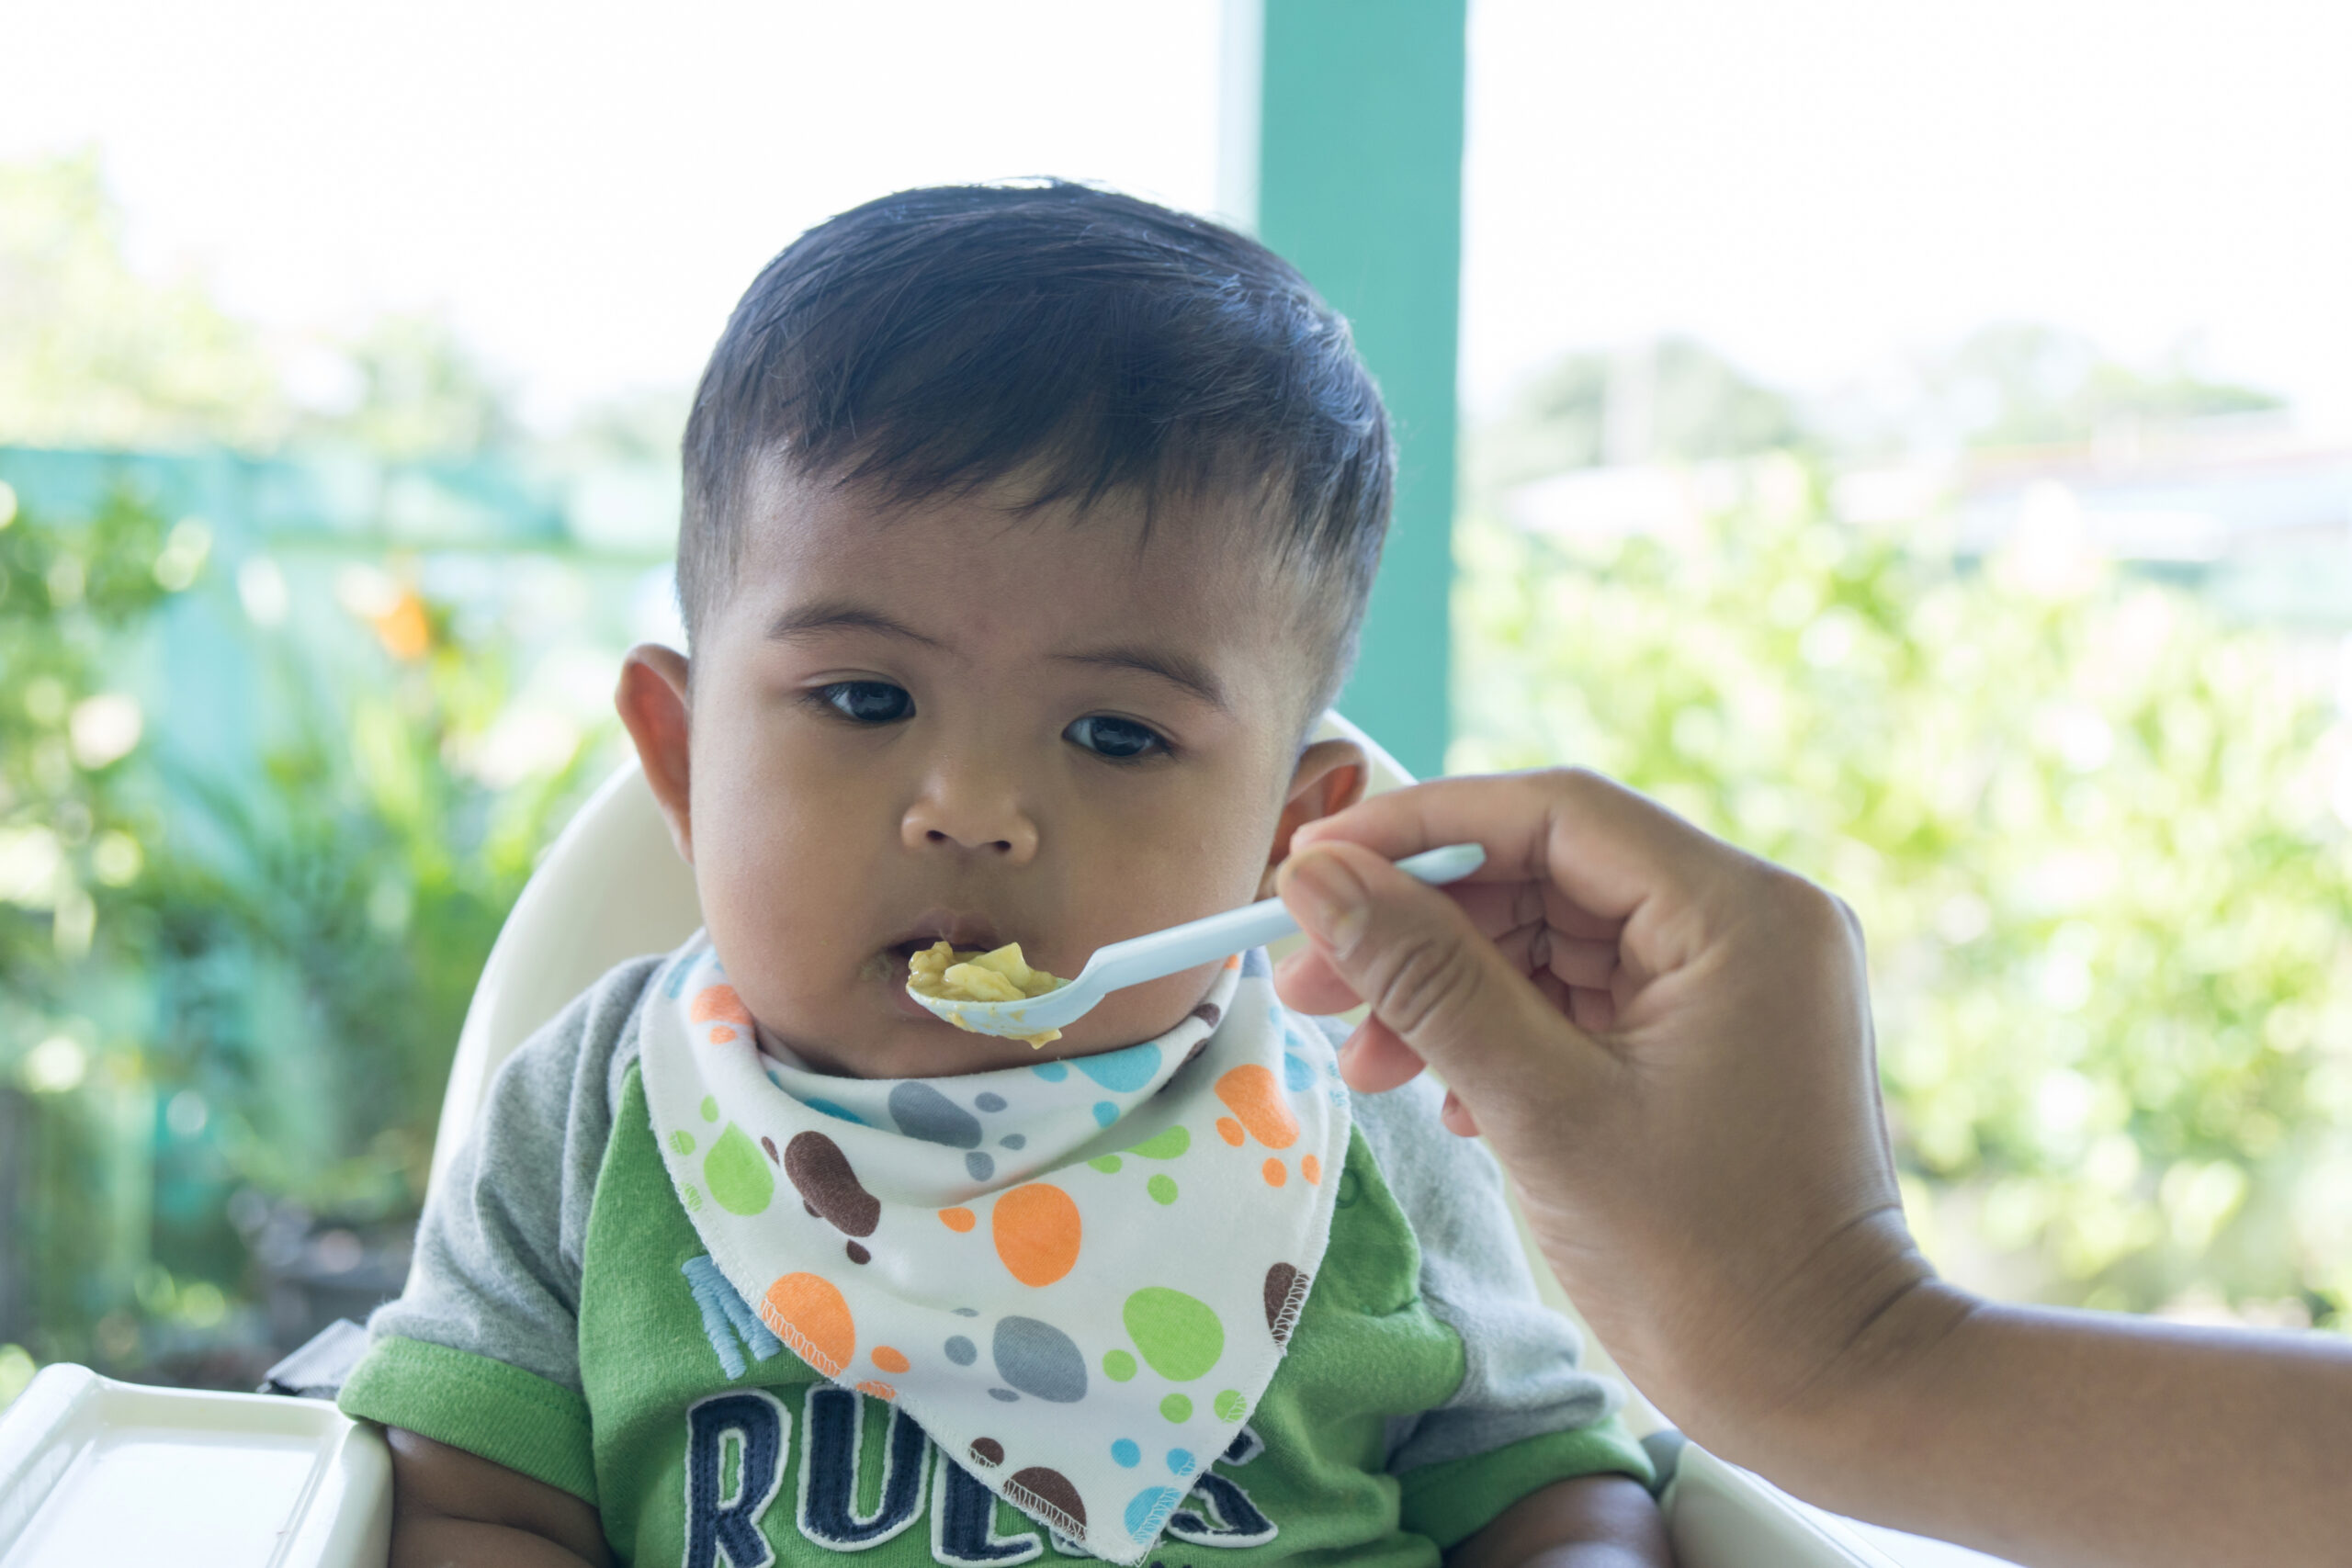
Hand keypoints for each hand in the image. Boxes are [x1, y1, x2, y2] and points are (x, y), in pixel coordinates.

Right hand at [1272, 768, 1942, 1456]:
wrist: (1822, 1393)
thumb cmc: (1703, 1265)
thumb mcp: (1540, 1109)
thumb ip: (1425, 979)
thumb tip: (1316, 881)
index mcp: (1739, 912)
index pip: (1554, 812)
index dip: (1420, 830)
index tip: (1312, 868)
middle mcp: (1750, 920)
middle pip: (1547, 871)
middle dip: (1420, 924)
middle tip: (1309, 980)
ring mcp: (1735, 979)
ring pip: (1554, 936)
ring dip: (1447, 986)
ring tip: (1364, 1060)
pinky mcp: (1711, 1034)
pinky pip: (1584, 994)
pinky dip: (1500, 1028)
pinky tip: (1439, 1094)